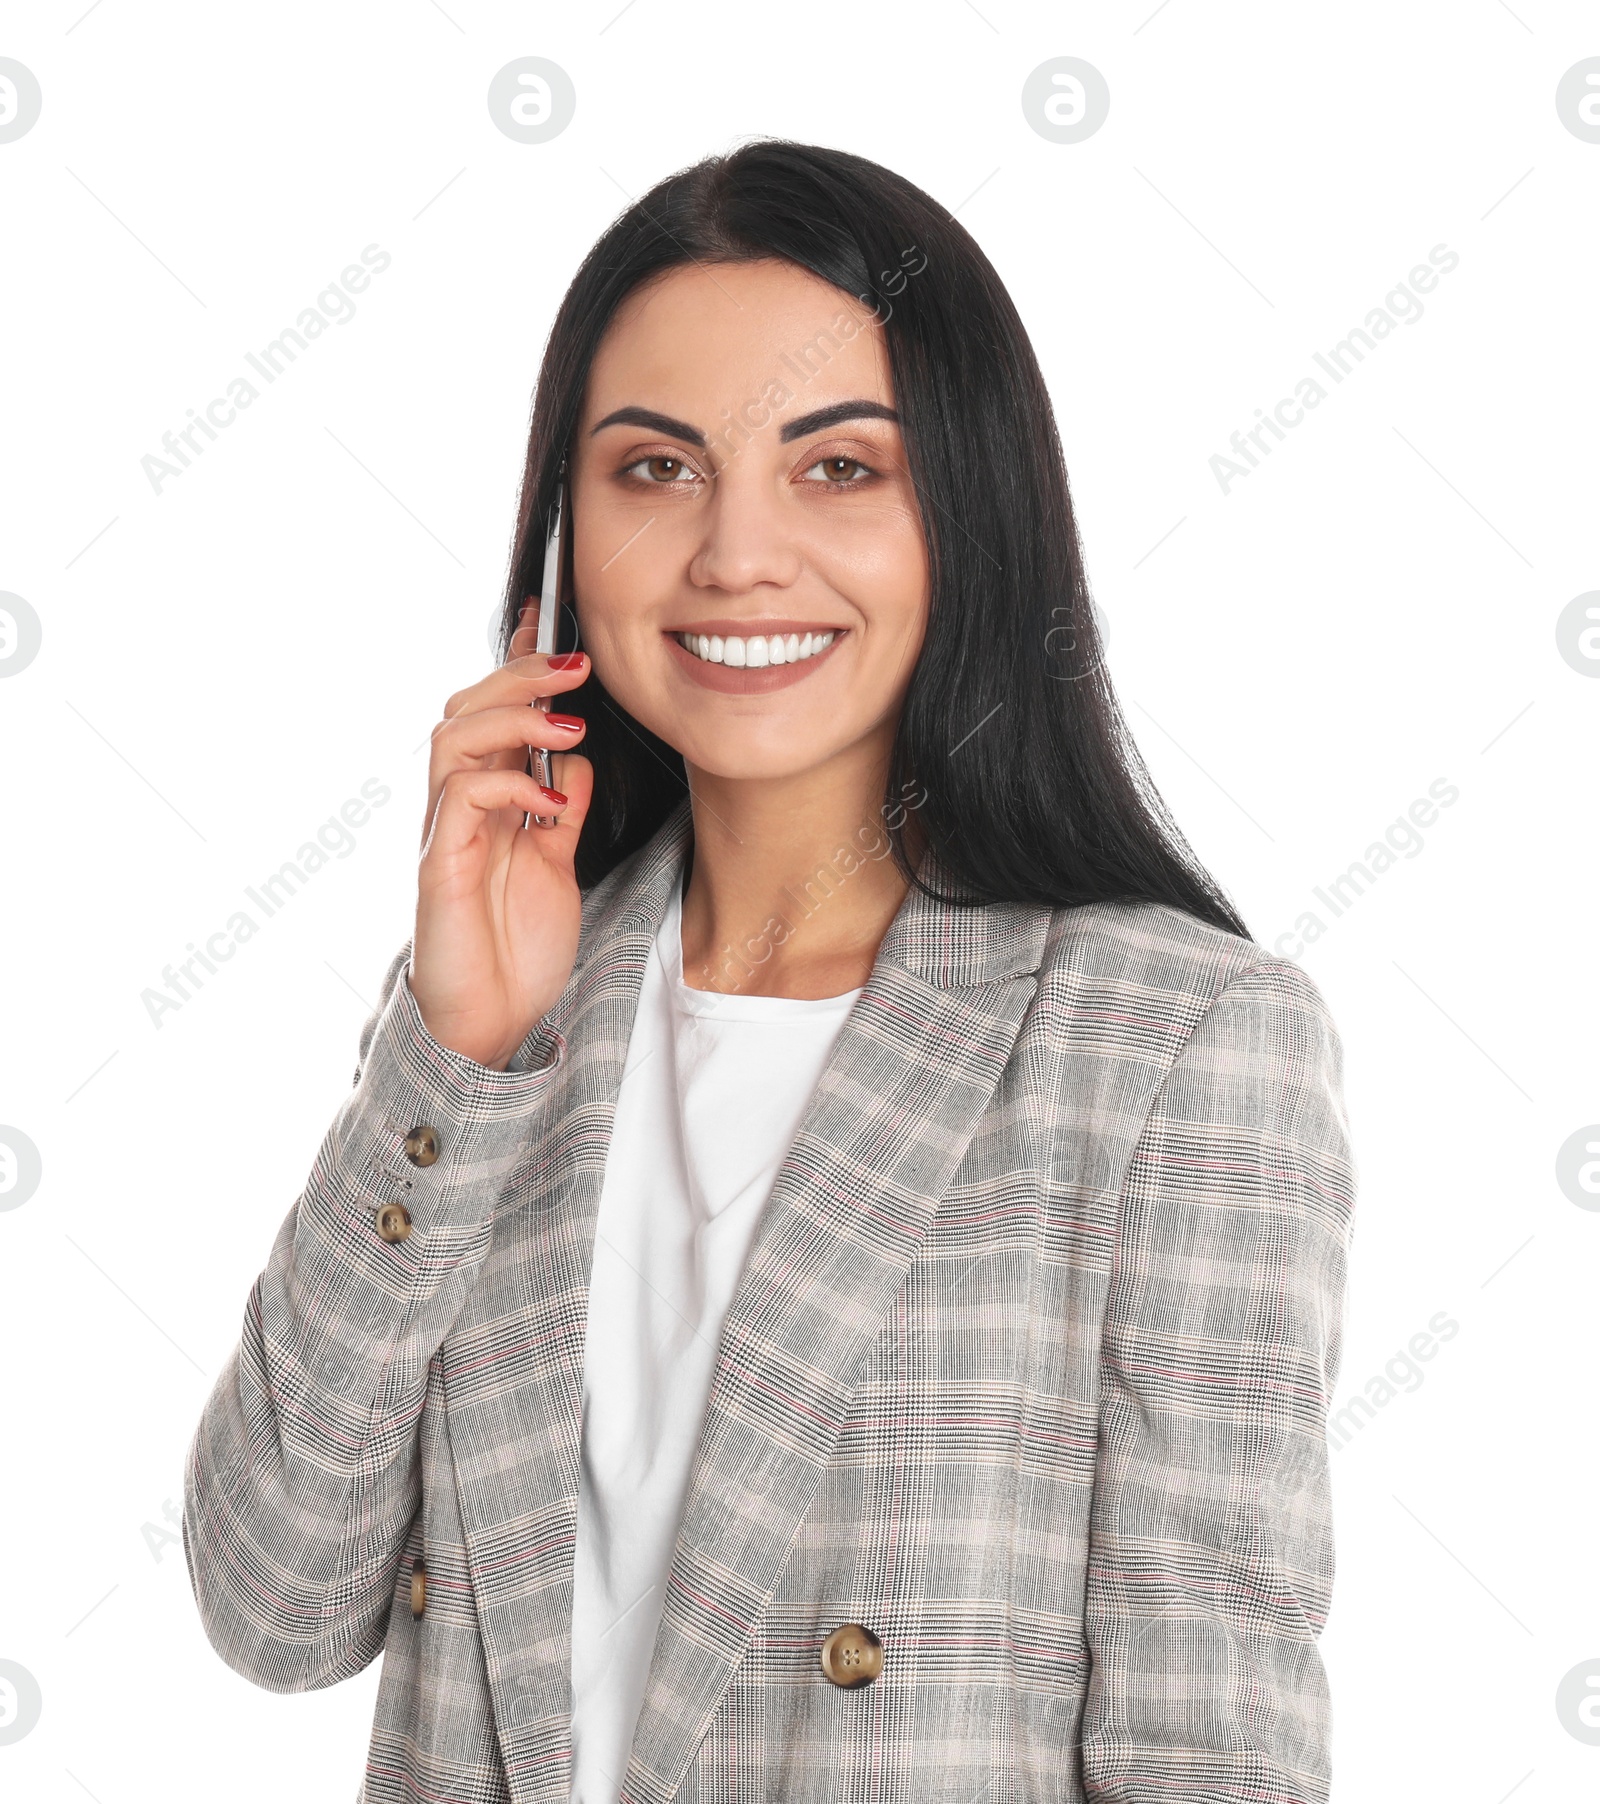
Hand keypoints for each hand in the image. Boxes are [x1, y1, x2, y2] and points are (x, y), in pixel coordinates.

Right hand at [409, 602, 592, 1068]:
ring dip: (513, 718)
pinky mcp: (438, 864)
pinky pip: (460, 797)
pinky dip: (507, 784)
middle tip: (576, 666)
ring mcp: (444, 832)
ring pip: (453, 737)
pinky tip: (548, 802)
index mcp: (488, 800)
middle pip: (466, 707)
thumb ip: (558, 812)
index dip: (516, 663)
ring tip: (567, 725)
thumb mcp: (557, 867)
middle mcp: (459, 806)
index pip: (494, 713)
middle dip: (520, 675)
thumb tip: (573, 760)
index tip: (550, 620)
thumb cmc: (515, 950)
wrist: (491, 1024)